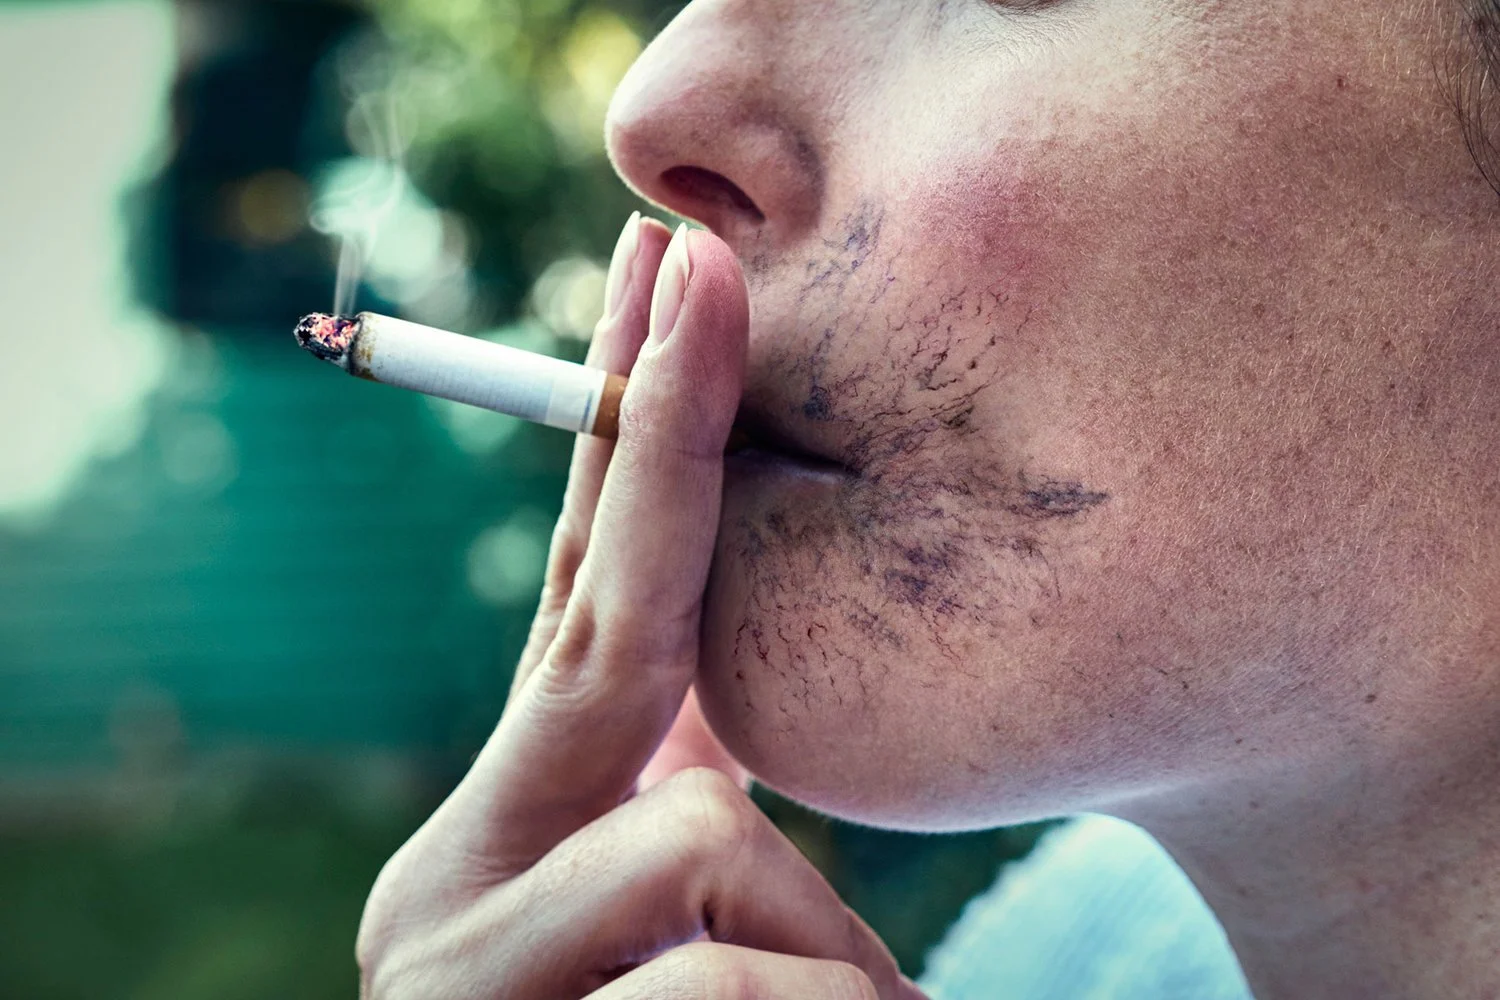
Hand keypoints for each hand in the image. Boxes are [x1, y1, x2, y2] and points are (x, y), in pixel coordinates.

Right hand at [355, 215, 924, 999]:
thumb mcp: (675, 933)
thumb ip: (669, 816)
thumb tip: (711, 726)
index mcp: (513, 841)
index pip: (583, 595)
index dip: (632, 426)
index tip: (676, 271)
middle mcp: (450, 886)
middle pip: (598, 620)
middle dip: (665, 426)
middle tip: (704, 258)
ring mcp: (453, 972)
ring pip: (705, 853)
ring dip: (824, 954)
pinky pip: (725, 985)